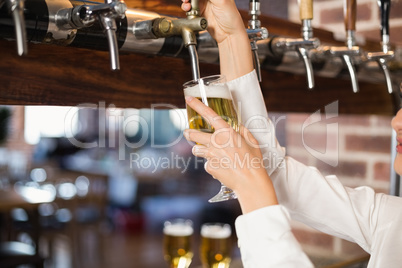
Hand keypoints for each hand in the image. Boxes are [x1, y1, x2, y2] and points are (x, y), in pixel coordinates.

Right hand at [181, 0, 245, 44]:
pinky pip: (190, 9)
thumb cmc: (231, 18)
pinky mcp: (200, 14)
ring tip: (187, 6)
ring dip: (186, 2)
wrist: (228, 34)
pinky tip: (188, 10)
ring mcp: (204, 5)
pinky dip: (187, 9)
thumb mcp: (221, 1)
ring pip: (191, 1)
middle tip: (186, 0)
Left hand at [183, 96, 277, 213]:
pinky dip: (212, 165)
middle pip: (193, 135)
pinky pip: (207, 164)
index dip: (197, 106)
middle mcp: (217, 142)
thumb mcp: (252, 142)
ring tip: (211, 154)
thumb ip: (243, 131)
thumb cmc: (253, 162)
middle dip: (189, 133)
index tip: (189, 99)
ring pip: (197, 150)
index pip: (209, 115)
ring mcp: (211, 155)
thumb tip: (238, 127)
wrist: (250, 182)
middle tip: (187, 132)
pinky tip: (222, 168)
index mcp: (227, 133)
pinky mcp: (209, 167)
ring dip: (200, 150)